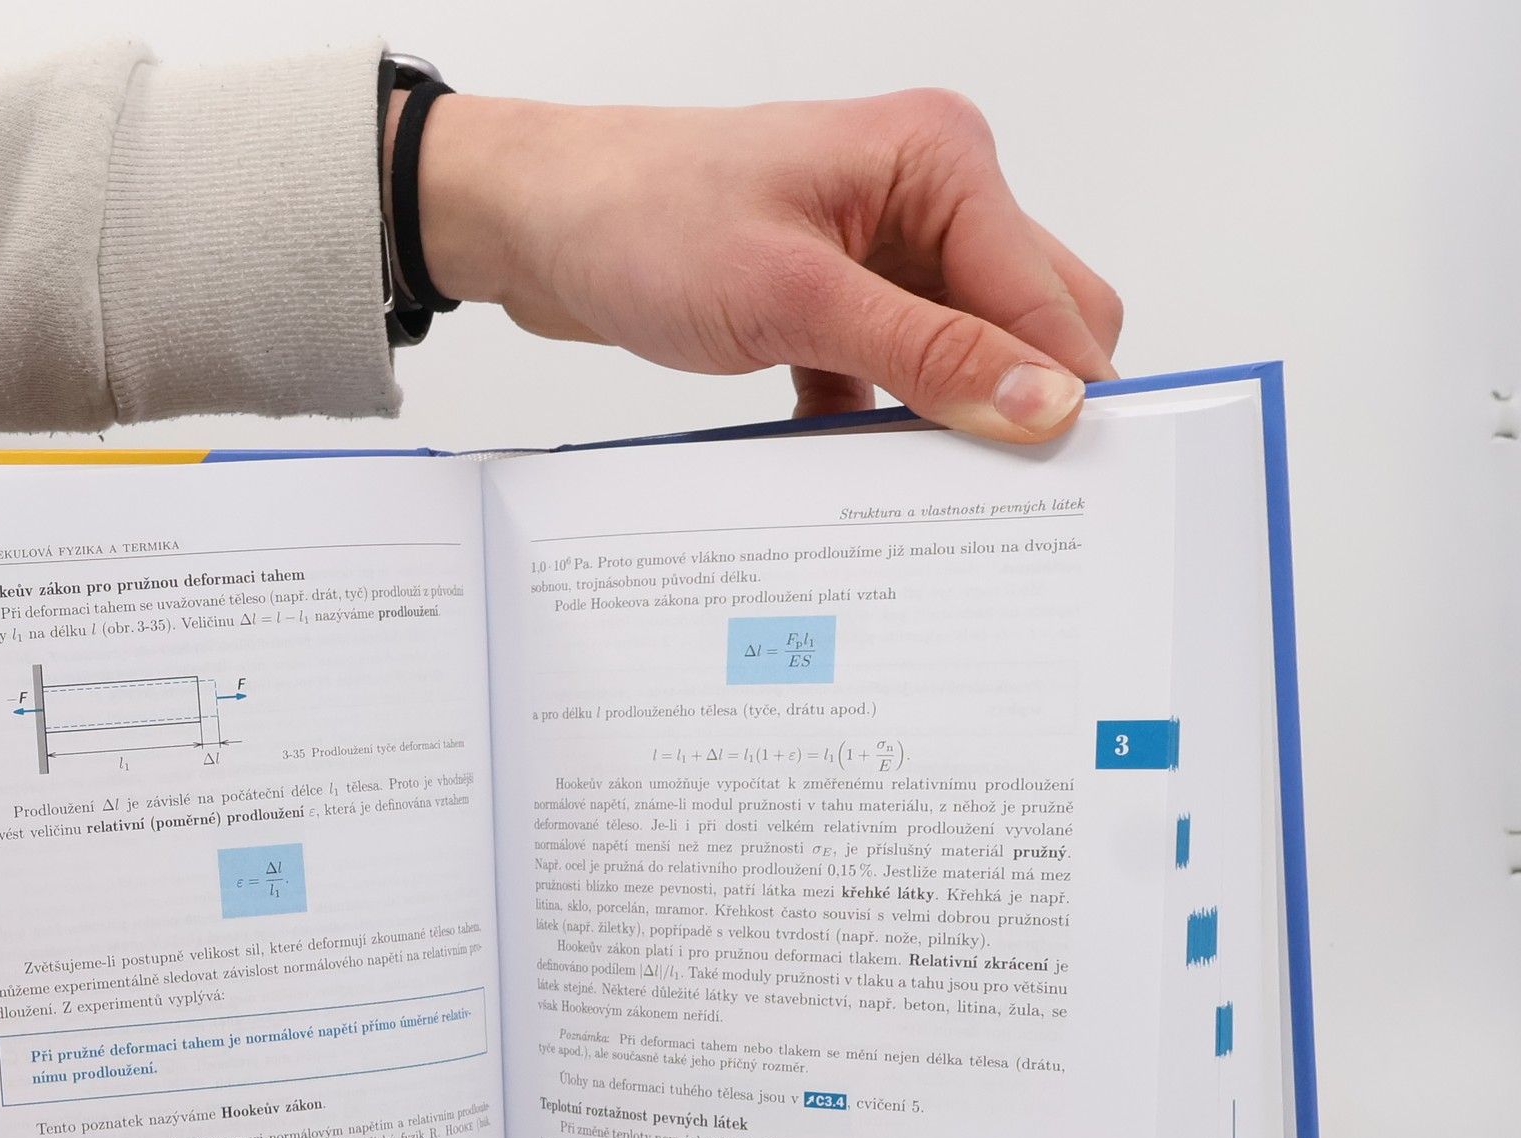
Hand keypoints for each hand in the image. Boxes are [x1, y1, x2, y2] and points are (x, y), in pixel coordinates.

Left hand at [414, 89, 1120, 437]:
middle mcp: (925, 197)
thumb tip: (1044, 404)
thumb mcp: (794, 298)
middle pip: (1026, 323)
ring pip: (963, 359)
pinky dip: (882, 427)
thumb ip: (926, 355)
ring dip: (948, 423)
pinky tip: (853, 472)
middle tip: (1003, 505)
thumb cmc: (643, 222)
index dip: (1064, 395)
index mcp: (941, 163)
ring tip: (926, 498)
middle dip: (1020, 408)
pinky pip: (897, 379)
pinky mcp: (839, 301)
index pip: (1050, 298)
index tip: (1069, 491)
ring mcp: (882, 251)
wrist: (537, 224)